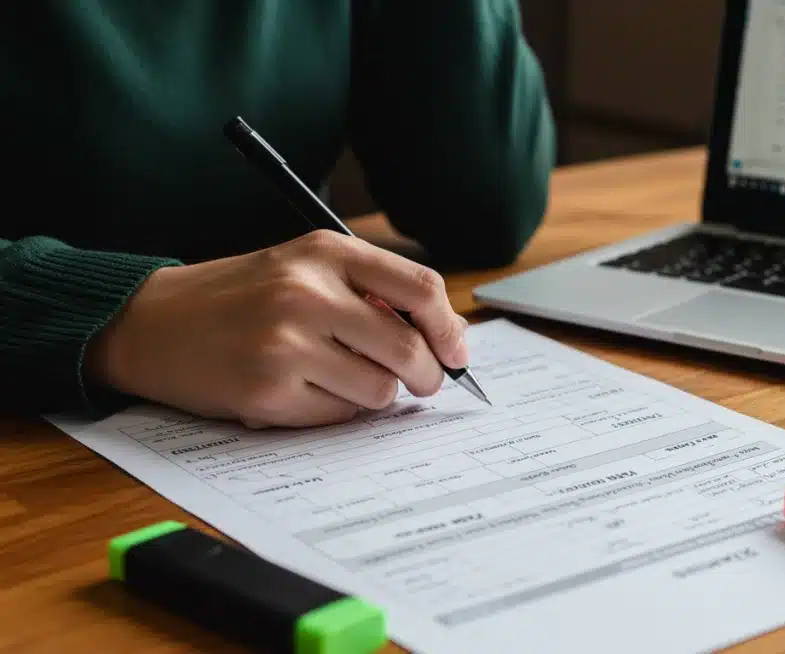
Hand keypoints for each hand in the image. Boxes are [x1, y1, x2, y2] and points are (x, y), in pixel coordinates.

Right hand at [85, 230, 468, 427]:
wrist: (152, 321)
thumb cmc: (241, 297)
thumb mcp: (306, 268)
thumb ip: (374, 292)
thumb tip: (450, 337)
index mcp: (326, 251)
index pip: (421, 288)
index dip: (450, 329)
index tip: (457, 354)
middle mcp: (307, 292)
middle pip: (410, 350)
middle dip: (427, 377)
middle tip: (421, 383)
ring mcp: (285, 343)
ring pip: (380, 390)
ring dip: (373, 394)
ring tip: (337, 377)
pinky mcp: (267, 391)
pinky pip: (338, 415)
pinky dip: (333, 410)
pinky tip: (300, 389)